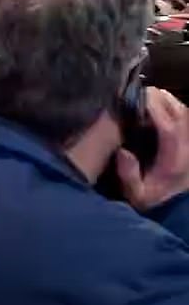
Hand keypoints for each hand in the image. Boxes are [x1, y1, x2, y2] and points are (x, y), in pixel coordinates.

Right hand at [117, 88, 188, 210]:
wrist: (176, 210)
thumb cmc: (154, 201)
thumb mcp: (137, 194)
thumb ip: (129, 176)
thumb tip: (123, 152)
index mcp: (174, 160)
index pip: (169, 128)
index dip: (155, 109)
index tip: (137, 98)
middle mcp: (187, 148)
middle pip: (181, 114)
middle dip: (162, 99)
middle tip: (141, 94)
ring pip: (186, 113)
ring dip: (169, 101)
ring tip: (149, 98)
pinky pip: (186, 118)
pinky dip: (175, 109)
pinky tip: (161, 109)